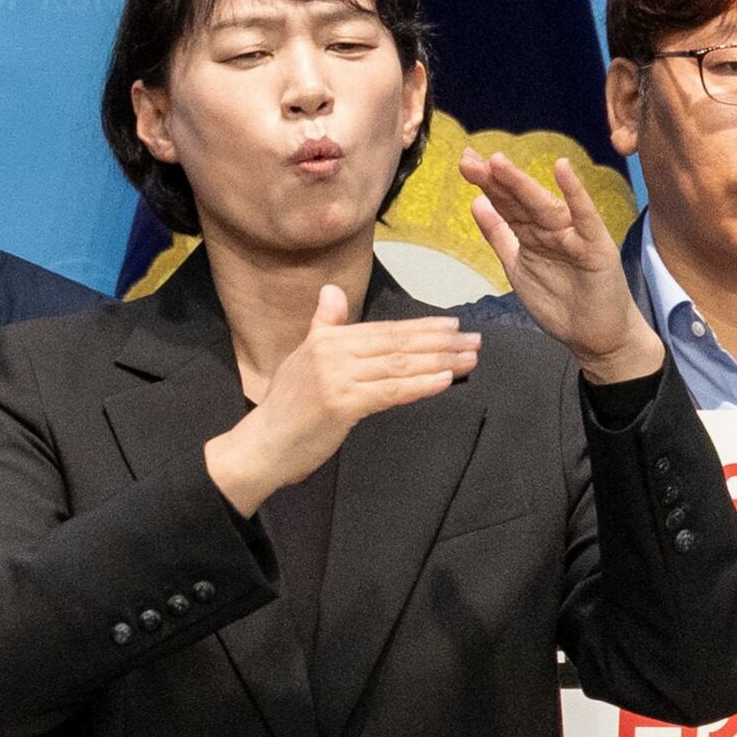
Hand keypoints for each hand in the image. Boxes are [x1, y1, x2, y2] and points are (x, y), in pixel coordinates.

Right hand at [204, 287, 482, 514]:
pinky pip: (389, 392)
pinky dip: (419, 385)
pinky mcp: (341, 405)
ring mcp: (335, 377)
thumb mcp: (302, 359)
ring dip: (439, 362)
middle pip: (396, 344)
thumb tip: (332, 291)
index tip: (453, 325)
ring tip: (469, 361)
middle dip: (440, 342)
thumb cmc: (286, 408)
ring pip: (398, 366)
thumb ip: (323, 326)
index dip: (422, 327)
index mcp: (325, 339)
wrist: (262, 446)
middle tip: (474, 341)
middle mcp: (331, 352)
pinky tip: (444, 380)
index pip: (384, 330)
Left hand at [463, 145, 661, 384]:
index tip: (464, 163)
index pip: (505, 204)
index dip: (486, 184)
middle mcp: (551, 229)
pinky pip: (584, 217)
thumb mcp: (517, 266)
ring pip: (543, 206)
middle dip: (495, 180)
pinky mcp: (595, 247)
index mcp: (531, 233)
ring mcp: (573, 235)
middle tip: (469, 160)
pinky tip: (562, 170)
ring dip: (521, 184)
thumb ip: (499, 235)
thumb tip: (476, 203)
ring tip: (499, 162)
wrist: (595, 335)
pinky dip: (574, 193)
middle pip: (519, 201)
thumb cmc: (560, 300)